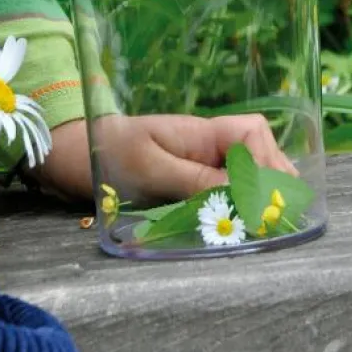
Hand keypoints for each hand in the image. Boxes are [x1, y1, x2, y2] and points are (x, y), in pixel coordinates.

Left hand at [30, 112, 296, 207]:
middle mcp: (205, 143)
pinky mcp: (186, 178)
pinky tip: (238, 220)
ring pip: (243, 167)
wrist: (71, 155)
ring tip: (266, 220)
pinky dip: (235, 199)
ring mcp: (197, 160)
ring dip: (256, 189)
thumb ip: (196, 180)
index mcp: (201, 132)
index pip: (251, 133)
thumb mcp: (151, 169)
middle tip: (280, 212)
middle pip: (257, 149)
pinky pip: (222, 184)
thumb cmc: (108, 154)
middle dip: (273, 176)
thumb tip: (243, 194)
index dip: (267, 160)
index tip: (267, 194)